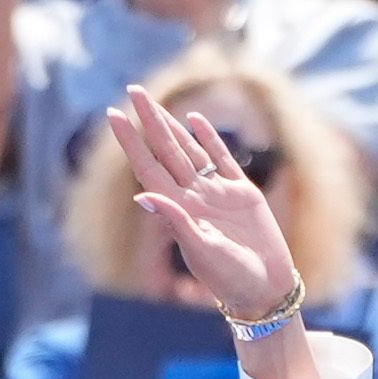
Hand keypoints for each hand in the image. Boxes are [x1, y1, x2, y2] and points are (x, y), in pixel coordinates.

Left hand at [115, 83, 308, 334]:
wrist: (264, 288)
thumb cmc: (231, 277)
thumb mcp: (201, 250)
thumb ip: (175, 221)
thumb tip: (141, 196)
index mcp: (177, 209)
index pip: (148, 165)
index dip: (130, 140)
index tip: (113, 114)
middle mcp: (193, 196)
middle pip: (166, 149)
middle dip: (149, 120)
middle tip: (132, 90)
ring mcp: (216, 193)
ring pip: (190, 150)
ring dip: (173, 126)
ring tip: (154, 104)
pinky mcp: (242, 194)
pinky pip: (222, 159)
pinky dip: (209, 139)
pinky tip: (196, 120)